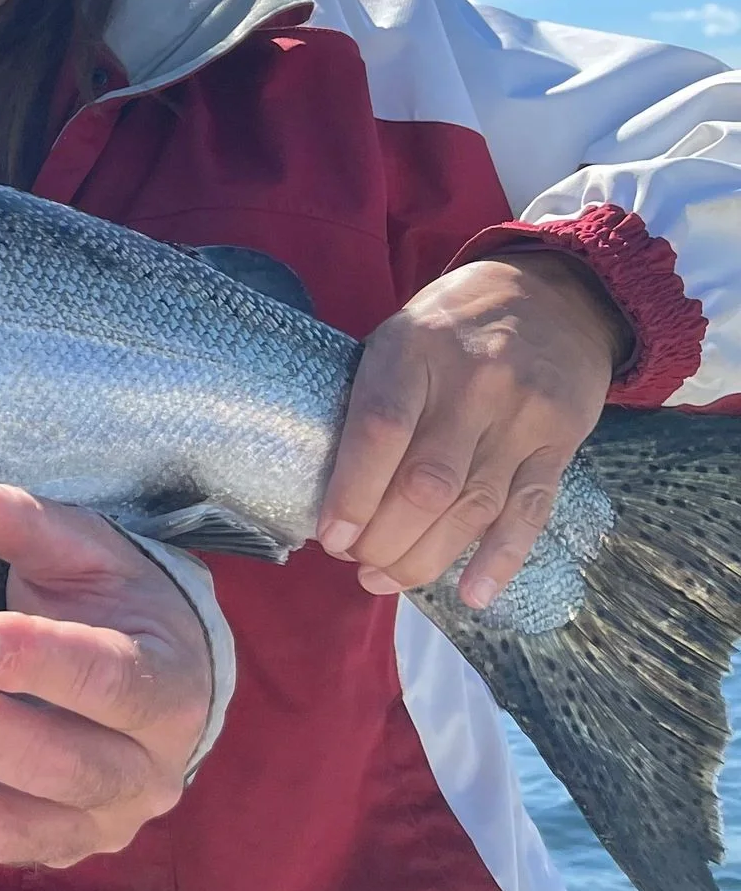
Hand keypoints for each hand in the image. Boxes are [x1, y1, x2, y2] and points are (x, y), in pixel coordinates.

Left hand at [0, 458, 208, 867]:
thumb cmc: (114, 602)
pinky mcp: (56, 846)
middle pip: (56, 763)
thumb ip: (16, 519)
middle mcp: (145, 771)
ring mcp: (101, 822)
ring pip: (14, 823)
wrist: (154, 677)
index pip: (107, 680)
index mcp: (167, 685)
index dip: (33, 661)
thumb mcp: (80, 548)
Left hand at [319, 253, 624, 606]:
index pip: (379, 430)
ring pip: (474, 506)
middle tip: (359, 565)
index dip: (352, 493)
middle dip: (386, 539)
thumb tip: (330, 489)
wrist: (553, 295)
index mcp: (413, 348)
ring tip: (389, 582)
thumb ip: (372, 398)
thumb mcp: (398, 334)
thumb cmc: (451, 324)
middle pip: (426, 483)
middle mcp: (471, 382)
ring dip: (428, 557)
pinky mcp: (560, 441)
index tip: (331, 538)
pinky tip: (472, 595)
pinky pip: (530, 511)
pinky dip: (500, 559)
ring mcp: (521, 414)